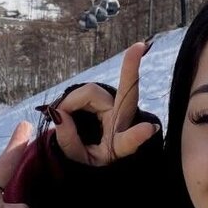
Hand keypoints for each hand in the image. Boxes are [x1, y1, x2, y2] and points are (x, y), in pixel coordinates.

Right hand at [52, 41, 157, 165]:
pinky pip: (87, 92)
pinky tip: (66, 108)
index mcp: (118, 145)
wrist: (90, 155)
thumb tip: (58, 113)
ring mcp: (114, 108)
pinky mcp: (106, 100)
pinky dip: (73, 99)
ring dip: (73, 102)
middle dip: (130, 72)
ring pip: (92, 93)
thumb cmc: (87, 160)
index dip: (136, 136)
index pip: (127, 141)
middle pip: (126, 95)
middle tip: (139, 47)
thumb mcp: (76, 160)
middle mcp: (120, 123)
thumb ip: (68, 141)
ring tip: (60, 116)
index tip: (148, 129)